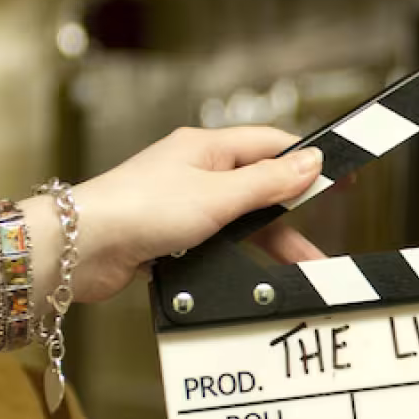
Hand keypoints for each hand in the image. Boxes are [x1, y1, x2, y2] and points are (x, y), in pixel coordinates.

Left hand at [67, 126, 326, 303]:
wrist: (78, 250)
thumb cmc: (136, 209)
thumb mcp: (218, 195)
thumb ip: (268, 183)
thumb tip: (311, 163)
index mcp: (207, 148)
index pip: (271, 145)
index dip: (308, 161)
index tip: (340, 177)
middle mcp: (196, 172)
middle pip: (261, 189)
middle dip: (293, 217)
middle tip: (323, 235)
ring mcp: (184, 204)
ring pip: (244, 222)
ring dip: (272, 244)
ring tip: (302, 268)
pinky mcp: (172, 237)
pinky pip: (221, 243)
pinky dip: (243, 258)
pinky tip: (256, 273)